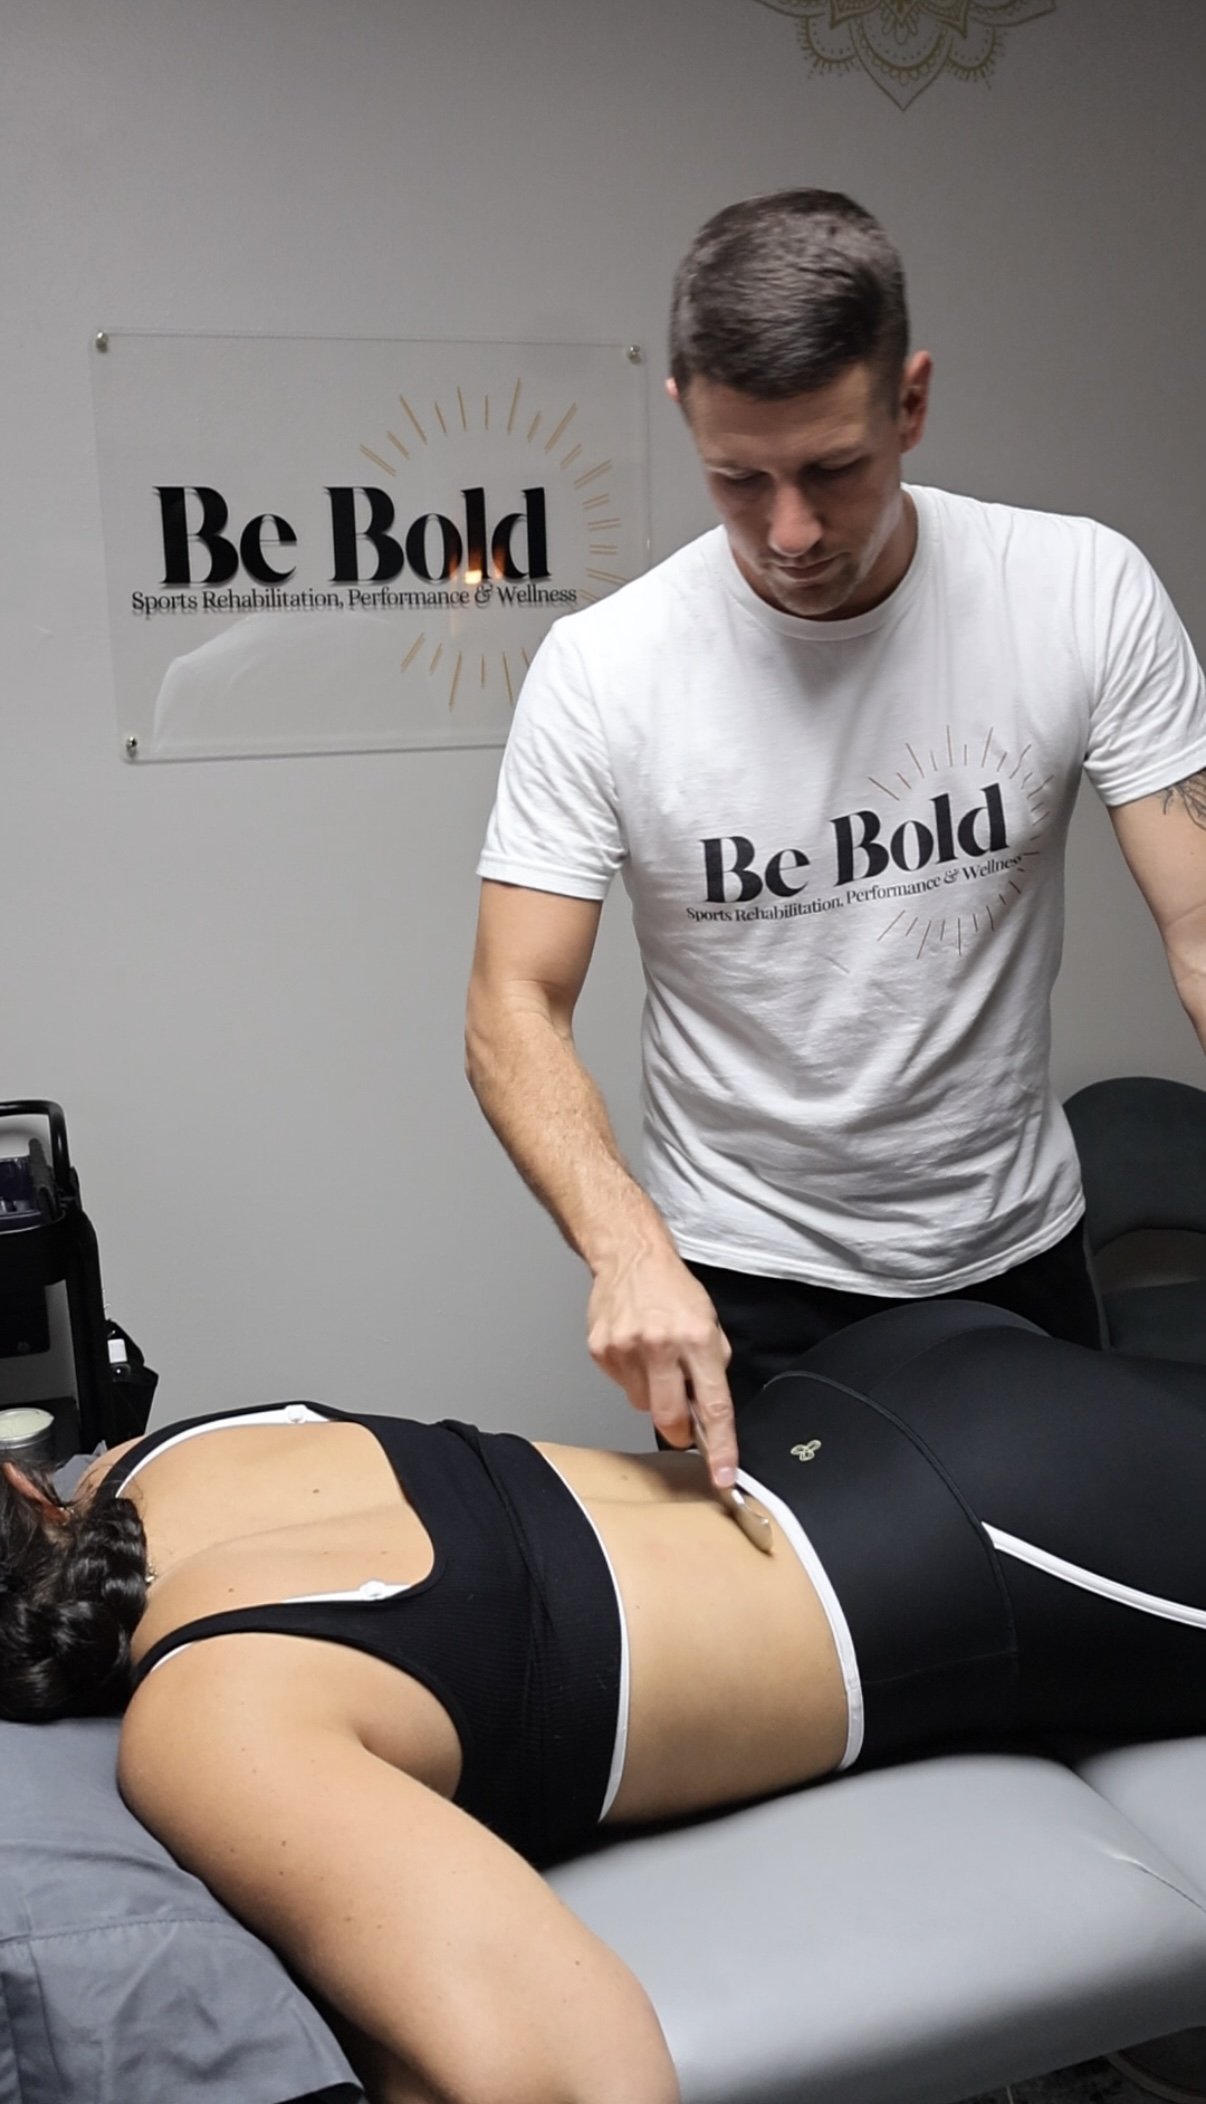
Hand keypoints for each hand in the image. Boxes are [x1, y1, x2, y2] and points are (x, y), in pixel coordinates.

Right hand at [586, 1244, 737, 1488]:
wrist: (631, 1256)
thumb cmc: (674, 1290)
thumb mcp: (710, 1322)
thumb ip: (712, 1366)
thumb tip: (708, 1409)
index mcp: (697, 1338)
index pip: (714, 1406)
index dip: (720, 1448)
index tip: (721, 1478)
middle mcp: (661, 1345)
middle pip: (669, 1418)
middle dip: (678, 1432)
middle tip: (683, 1426)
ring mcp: (627, 1348)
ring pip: (642, 1404)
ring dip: (652, 1394)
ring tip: (654, 1359)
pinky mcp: (602, 1350)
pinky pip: (621, 1386)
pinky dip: (632, 1377)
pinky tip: (635, 1349)